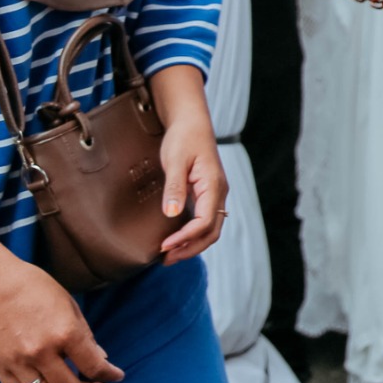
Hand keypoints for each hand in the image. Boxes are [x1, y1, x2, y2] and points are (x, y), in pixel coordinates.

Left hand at [146, 65, 226, 261]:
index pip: (204, 222)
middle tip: (166, 259)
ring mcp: (215, 194)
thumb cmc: (184, 138)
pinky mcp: (207, 194)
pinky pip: (206, 221)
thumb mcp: (175, 161)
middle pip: (211, 231)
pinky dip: (193, 235)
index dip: (185, 238)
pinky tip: (177, 238)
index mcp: (213, 185)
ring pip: (211, 229)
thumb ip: (175, 188)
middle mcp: (218, 193)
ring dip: (192, 244)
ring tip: (170, 255)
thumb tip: (171, 215)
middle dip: (190, 248)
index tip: (164, 246)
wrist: (191, 122)